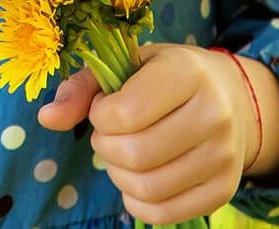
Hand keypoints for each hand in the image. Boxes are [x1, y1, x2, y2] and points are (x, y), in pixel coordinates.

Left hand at [36, 44, 256, 224]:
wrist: (231, 100)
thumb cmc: (166, 77)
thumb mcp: (127, 65)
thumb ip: (83, 88)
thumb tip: (46, 118)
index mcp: (188, 72)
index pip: (126, 113)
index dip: (100, 116)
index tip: (105, 107)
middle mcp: (214, 113)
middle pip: (134, 155)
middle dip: (106, 147)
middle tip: (110, 134)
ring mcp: (224, 155)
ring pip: (147, 187)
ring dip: (118, 175)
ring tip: (123, 154)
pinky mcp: (224, 189)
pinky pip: (163, 213)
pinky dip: (136, 200)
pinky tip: (137, 177)